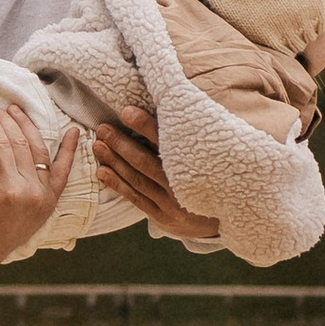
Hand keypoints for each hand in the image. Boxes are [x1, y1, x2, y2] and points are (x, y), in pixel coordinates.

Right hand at [0, 100, 78, 275]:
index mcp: (10, 191)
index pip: (1, 145)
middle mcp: (32, 193)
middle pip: (19, 144)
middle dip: (4, 121)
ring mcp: (43, 197)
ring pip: (38, 151)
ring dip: (27, 127)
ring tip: (14, 110)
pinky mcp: (48, 202)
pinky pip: (61, 173)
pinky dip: (69, 152)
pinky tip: (75, 132)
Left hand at [89, 121, 222, 244]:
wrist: (227, 219)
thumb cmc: (215, 178)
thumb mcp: (209, 157)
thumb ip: (188, 138)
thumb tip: (166, 106)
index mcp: (197, 165)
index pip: (167, 142)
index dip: (146, 126)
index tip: (126, 111)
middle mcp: (183, 185)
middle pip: (146, 162)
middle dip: (121, 144)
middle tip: (102, 129)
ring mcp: (171, 204)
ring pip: (137, 180)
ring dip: (115, 162)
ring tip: (97, 146)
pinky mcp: (162, 217)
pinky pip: (136, 198)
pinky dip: (118, 185)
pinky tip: (102, 173)